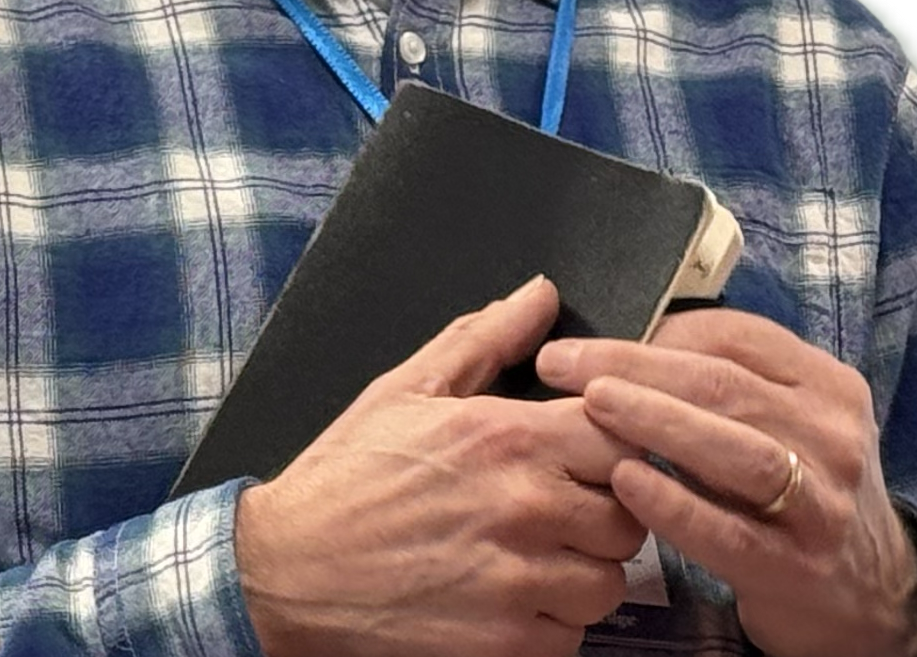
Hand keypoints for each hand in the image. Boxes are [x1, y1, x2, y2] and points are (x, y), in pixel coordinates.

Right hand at [235, 276, 646, 656]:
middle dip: (604, 505)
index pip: (621, 432)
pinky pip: (572, 635)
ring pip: (609, 580)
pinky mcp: (507, 645)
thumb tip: (540, 295)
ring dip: (583, 568)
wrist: (288, 570)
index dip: (617, 438)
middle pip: (628, 511)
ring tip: (538, 551)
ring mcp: (519, 582)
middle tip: (564, 502)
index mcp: (507, 436)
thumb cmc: (346, 476)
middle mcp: (525, 507)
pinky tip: (514, 594)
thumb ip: (485, 338)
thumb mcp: (408, 388)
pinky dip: (553, 620)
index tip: (594, 446)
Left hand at [535, 310, 916, 656]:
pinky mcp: (798, 567)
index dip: (660, 330)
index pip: (736, 335)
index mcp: (826, 383)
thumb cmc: (802, 491)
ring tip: (591, 403)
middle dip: (635, 365)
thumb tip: (630, 340)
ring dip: (655, 419)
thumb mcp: (787, 421)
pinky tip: (626, 482)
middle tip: (563, 361)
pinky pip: (729, 531)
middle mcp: (832, 435)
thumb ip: (728, 382)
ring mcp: (821, 504)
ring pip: (734, 447)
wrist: (872, 602)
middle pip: (724, 384)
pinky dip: (674, 504)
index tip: (595, 335)